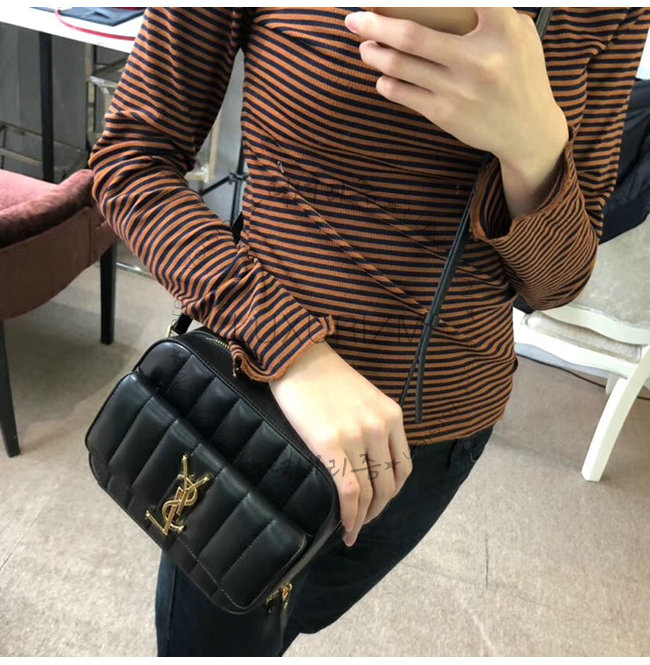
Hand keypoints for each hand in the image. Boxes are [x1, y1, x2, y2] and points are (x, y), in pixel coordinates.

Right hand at [269, 341, 412, 546]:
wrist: (296, 358)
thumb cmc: (324, 378)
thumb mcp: (362, 399)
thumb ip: (372, 427)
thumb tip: (366, 464)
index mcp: (391, 416)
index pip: (403, 466)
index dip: (392, 492)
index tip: (379, 503)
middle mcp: (380, 427)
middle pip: (389, 483)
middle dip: (378, 509)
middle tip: (363, 522)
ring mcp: (358, 436)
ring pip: (370, 491)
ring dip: (364, 518)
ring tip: (353, 530)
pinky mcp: (332, 444)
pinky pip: (349, 491)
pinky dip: (351, 515)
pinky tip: (345, 528)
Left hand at [344, 7, 566, 167]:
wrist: (526, 129)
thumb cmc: (519, 73)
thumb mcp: (519, 34)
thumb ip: (493, 11)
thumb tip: (443, 5)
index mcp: (502, 30)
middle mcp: (479, 60)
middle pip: (412, 35)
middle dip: (375, 24)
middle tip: (354, 18)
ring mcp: (459, 90)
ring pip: (401, 66)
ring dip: (374, 54)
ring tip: (365, 47)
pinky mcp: (445, 114)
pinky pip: (403, 94)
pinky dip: (387, 82)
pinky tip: (383, 76)